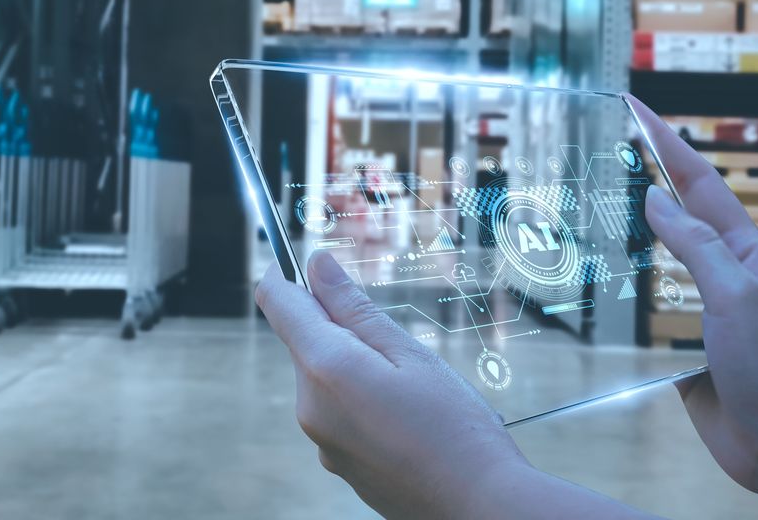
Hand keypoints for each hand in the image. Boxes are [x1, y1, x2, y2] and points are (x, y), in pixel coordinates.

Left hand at [254, 252, 524, 518]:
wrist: (478, 507)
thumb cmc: (455, 427)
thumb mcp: (408, 353)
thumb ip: (354, 308)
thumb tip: (316, 265)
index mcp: (325, 368)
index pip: (279, 303)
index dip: (286, 274)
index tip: (305, 262)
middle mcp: (309, 406)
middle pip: (305, 340)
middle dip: (338, 325)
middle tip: (395, 339)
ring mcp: (320, 440)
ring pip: (324, 376)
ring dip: (354, 364)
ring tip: (411, 386)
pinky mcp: (337, 462)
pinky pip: (337, 411)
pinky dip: (361, 399)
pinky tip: (406, 416)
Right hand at [631, 95, 757, 492]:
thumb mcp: (736, 296)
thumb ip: (696, 245)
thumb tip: (656, 198)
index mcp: (744, 251)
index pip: (698, 182)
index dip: (666, 141)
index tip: (634, 107)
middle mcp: (723, 271)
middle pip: (678, 210)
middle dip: (646, 172)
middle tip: (606, 145)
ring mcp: (702, 304)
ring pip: (658, 253)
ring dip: (629, 224)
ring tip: (591, 201)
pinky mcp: (682, 338)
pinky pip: (648, 300)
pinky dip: (623, 281)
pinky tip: (597, 278)